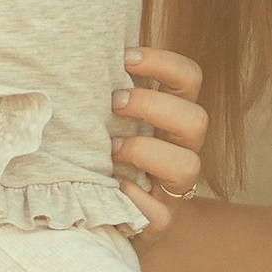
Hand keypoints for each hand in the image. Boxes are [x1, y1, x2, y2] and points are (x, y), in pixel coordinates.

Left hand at [110, 46, 206, 233]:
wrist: (111, 218)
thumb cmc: (106, 156)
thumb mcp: (109, 119)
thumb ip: (106, 91)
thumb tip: (74, 48)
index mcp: (171, 118)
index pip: (189, 79)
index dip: (164, 63)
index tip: (125, 57)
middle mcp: (180, 150)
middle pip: (197, 120)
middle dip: (153, 105)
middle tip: (115, 102)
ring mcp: (173, 189)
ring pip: (188, 166)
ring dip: (144, 151)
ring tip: (110, 150)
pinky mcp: (159, 223)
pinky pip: (160, 215)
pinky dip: (135, 199)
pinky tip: (113, 187)